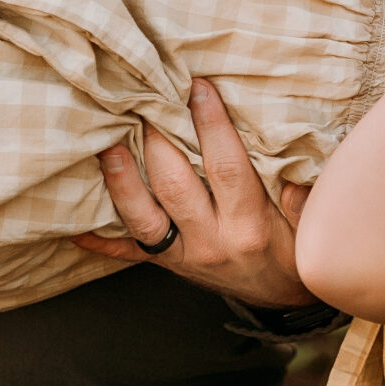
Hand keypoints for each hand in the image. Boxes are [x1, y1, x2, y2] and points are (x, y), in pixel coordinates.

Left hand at [70, 79, 315, 307]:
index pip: (226, 166)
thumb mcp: (310, 227)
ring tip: (105, 144)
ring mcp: (185, 255)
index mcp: (249, 224)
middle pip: (174, 185)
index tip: (197, 86)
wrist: (283, 299)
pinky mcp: (169, 265)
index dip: (211, 124)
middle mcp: (212, 240)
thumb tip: (296, 171)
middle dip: (156, 140)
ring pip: (142, 218)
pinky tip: (74, 228)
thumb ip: (304, 199)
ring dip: (120, 181)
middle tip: (140, 98)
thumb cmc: (296, 249)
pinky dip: (101, 240)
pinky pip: (129, 253)